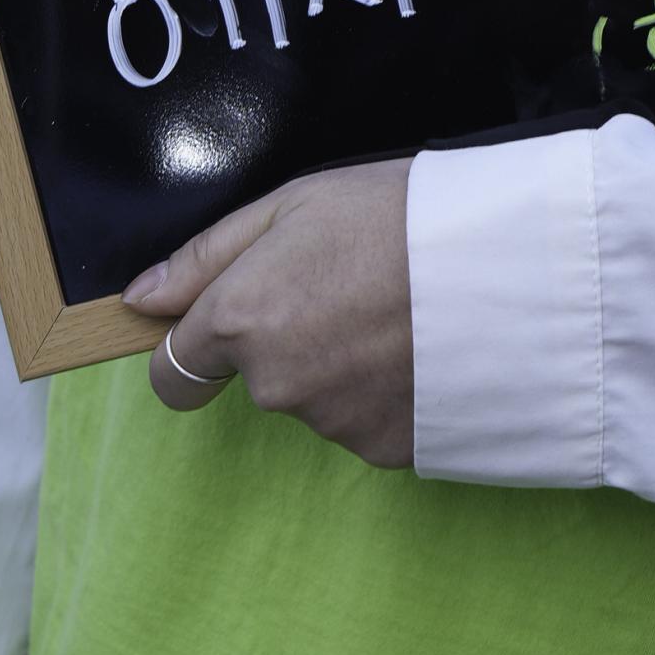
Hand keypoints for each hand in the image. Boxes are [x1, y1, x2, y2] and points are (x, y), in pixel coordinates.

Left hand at [125, 157, 414, 465]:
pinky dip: (384, 393)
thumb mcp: (293, 203)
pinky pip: (366, 422)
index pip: (172, 373)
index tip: (225, 328)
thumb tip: (142, 300)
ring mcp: (334, 425)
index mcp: (241, 320)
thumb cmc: (402, 216)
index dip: (191, 351)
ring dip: (340, 364)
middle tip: (349, 287)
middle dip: (287, 340)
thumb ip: (205, 258)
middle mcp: (276, 386)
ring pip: (315, 399)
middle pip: (255, 378)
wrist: (512, 264)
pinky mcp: (390, 451)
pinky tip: (421, 347)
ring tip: (397, 311)